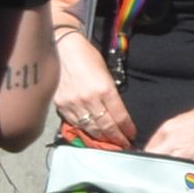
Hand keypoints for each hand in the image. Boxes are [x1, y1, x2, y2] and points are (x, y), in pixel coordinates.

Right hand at [50, 34, 134, 148]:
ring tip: (108, 143)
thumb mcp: (105, 72)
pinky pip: (75, 123)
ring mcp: (74, 104)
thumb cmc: (86, 56)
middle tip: (123, 144)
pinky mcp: (61, 105)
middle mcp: (90, 99)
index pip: (120, 116)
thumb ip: (110, 92)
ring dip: (101, 138)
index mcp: (105, 89)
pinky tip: (90, 133)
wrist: (62, 47)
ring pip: (91, 128)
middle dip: (117, 138)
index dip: (127, 129)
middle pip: (106, 126)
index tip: (131, 134)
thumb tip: (115, 112)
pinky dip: (85, 130)